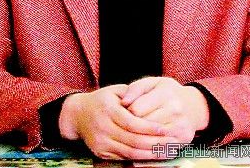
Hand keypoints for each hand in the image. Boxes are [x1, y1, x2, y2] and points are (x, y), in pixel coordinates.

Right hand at [58, 84, 176, 159]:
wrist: (78, 115)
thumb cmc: (102, 100)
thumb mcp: (115, 90)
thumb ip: (133, 93)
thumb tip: (151, 99)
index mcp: (108, 110)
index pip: (132, 123)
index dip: (149, 127)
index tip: (165, 129)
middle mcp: (103, 128)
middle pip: (133, 140)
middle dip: (154, 143)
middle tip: (172, 142)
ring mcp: (101, 142)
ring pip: (130, 152)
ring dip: (150, 154)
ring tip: (167, 152)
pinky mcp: (101, 153)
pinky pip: (124, 158)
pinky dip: (140, 158)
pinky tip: (153, 156)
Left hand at [120, 76, 209, 143]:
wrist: (193, 106)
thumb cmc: (167, 93)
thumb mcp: (152, 83)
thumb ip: (136, 88)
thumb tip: (123, 102)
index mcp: (166, 93)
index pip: (137, 109)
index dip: (127, 112)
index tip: (126, 112)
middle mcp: (175, 110)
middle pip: (143, 126)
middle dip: (131, 127)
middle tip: (127, 125)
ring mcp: (180, 127)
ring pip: (150, 140)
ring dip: (139, 139)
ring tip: (134, 134)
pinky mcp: (183, 140)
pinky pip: (160, 149)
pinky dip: (149, 148)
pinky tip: (145, 142)